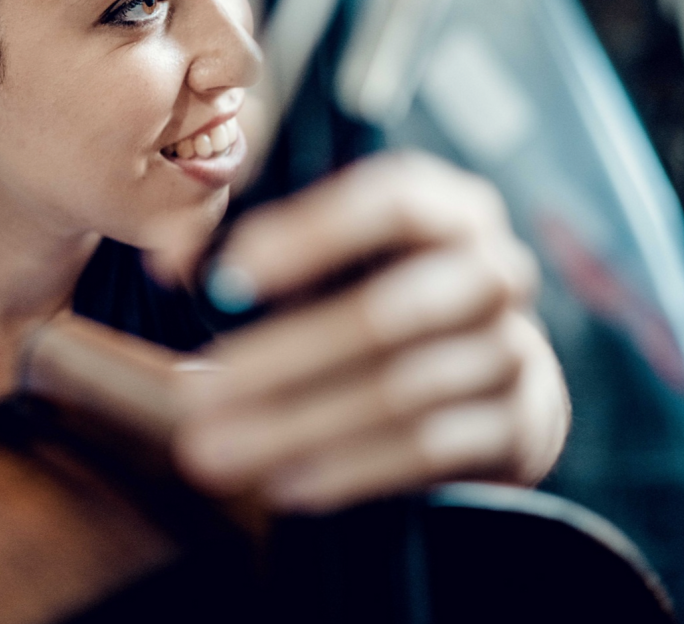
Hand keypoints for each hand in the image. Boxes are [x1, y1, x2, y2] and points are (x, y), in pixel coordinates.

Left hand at [171, 152, 569, 512]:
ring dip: (298, 424)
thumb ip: (251, 249)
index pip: (389, 205)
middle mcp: (491, 269)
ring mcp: (511, 347)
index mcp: (446, 209)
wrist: (492, 360)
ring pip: (398, 390)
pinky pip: (428, 449)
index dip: (309, 237)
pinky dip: (349, 469)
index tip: (227, 279)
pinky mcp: (517, 422)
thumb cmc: (387, 288)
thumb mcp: (335, 254)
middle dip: (284, 357)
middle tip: (197, 395)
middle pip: (387, 313)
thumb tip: (169, 263)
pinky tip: (283, 481)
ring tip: (216, 449)